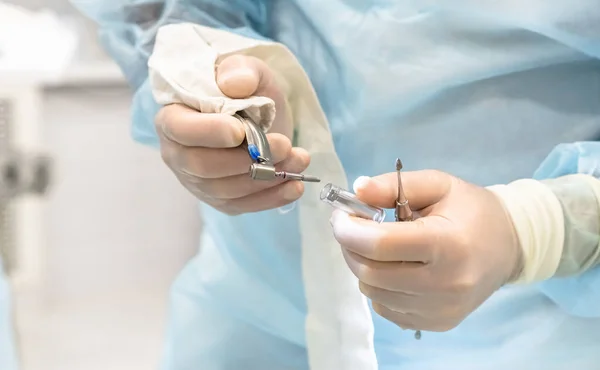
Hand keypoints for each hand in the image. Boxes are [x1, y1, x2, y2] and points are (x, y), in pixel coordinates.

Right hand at [155, 55, 308, 214]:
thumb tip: (236, 84)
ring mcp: (197, 181)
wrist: (259, 112)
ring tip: (299, 160)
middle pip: (203, 167)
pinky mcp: (220, 199)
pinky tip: (295, 187)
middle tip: (284, 145)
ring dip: (266, 178)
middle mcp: (178, 153)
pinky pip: (242, 205)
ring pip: (226, 190)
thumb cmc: (245, 89)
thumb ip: (240, 70)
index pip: (180, 129)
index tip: (240, 131)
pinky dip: (271, 198)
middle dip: (246, 160)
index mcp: (174, 116)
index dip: (208, 133)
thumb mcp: (247, 69)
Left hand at [330, 170, 522, 331]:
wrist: (510, 246)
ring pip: (373, 292)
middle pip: (370, 273)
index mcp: (447, 245)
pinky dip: (379, 287)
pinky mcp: (437, 324)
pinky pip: (386, 308)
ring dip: (363, 266)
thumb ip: (394, 185)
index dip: (349, 229)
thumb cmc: (472, 210)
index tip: (341, 216)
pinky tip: (394, 268)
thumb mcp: (438, 184)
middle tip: (351, 228)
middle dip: (350, 247)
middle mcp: (445, 284)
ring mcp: (440, 310)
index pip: (380, 245)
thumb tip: (358, 189)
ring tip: (376, 246)